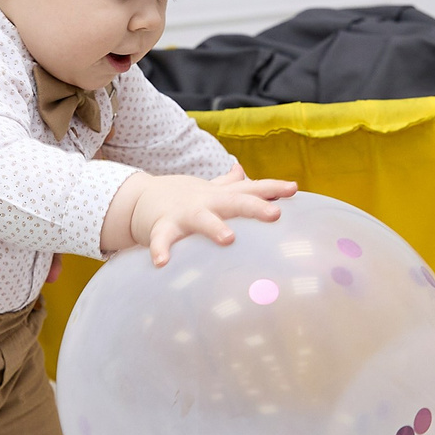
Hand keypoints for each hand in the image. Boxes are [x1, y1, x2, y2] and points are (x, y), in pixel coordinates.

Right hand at [104, 174, 297, 265]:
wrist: (140, 197)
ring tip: (228, 238)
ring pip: (202, 220)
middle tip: (275, 214)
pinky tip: (162, 263)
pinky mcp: (162, 226)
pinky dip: (161, 249)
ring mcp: (184, 214)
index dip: (273, 188)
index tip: (294, 189)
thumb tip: (244, 172)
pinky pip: (162, 239)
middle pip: (234, 202)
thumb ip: (230, 184)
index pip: (251, 189)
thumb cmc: (184, 198)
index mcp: (221, 196)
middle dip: (255, 207)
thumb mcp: (210, 190)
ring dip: (215, 227)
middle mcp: (206, 203)